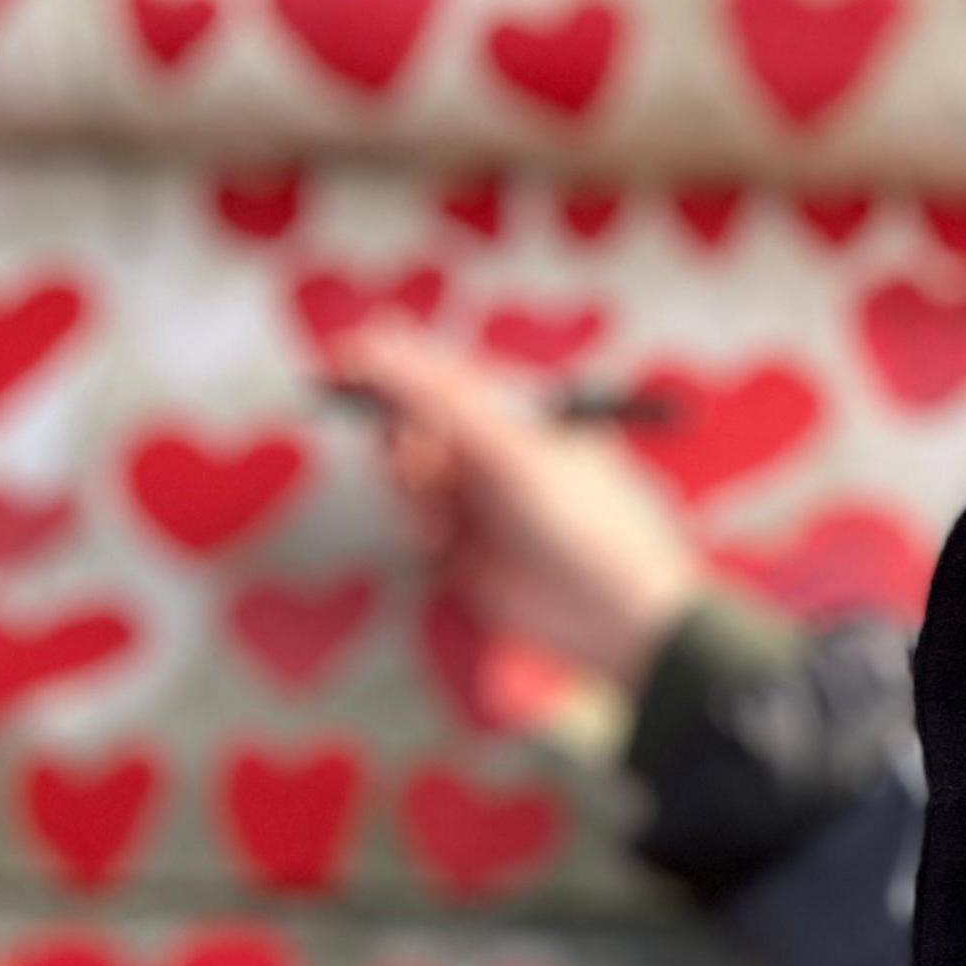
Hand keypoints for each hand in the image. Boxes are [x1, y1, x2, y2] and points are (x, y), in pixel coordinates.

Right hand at [332, 318, 711, 695]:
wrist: (620, 620)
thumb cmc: (589, 523)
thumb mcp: (516, 453)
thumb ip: (447, 402)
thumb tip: (383, 345)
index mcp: (522, 413)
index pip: (446, 373)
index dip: (394, 364)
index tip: (345, 360)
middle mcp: (498, 452)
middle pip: (418, 424)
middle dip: (403, 437)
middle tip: (411, 458)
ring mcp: (480, 501)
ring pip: (411, 476)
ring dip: (411, 490)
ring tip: (437, 518)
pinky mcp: (465, 550)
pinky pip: (415, 524)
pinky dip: (416, 528)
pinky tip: (439, 542)